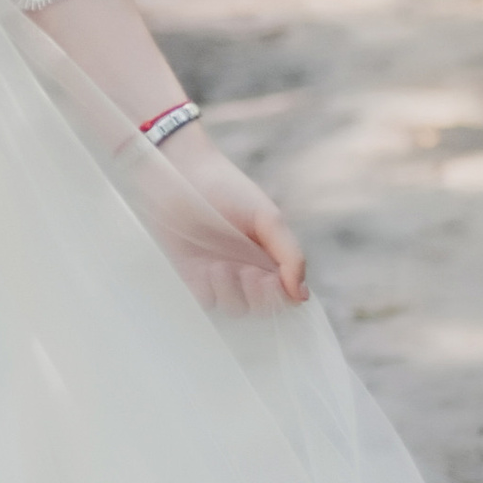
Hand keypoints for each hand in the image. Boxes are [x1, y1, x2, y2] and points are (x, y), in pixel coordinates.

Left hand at [159, 123, 308, 303]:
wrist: (180, 173)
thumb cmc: (228, 189)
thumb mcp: (268, 218)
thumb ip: (291, 256)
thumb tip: (302, 296)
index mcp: (267, 258)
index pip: (283, 296)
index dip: (279, 297)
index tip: (270, 279)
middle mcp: (244, 271)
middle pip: (260, 308)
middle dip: (256, 296)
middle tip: (246, 272)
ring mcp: (217, 276)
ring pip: (234, 308)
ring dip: (230, 291)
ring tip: (220, 266)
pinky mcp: (189, 276)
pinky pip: (204, 302)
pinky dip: (207, 292)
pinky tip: (205, 269)